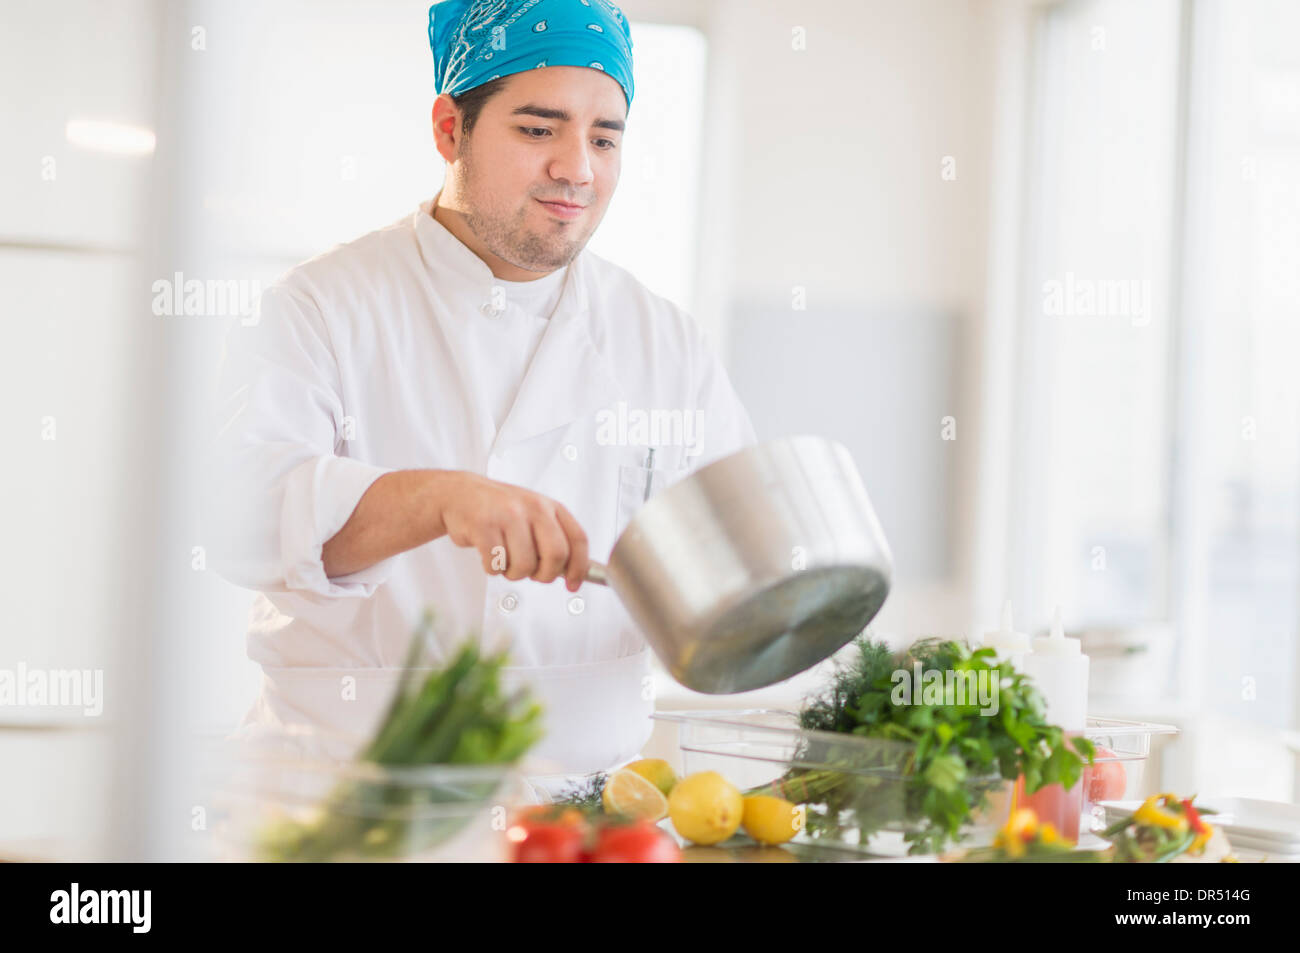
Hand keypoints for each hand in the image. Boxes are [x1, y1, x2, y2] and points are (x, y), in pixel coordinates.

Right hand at [434, 471, 589, 590]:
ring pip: (524, 565)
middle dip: (545, 575)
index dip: (579, 567)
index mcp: (550, 506)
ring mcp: (508, 515)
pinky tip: (488, 554)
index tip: (573, 585)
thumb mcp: (533, 515)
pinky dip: (492, 568)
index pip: (578, 539)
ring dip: (513, 573)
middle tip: (533, 574)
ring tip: (505, 559)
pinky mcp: (484, 525)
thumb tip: (572, 573)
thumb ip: (553, 539)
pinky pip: (496, 565)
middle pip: (556, 555)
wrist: (460, 495)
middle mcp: (533, 507)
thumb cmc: (499, 511)